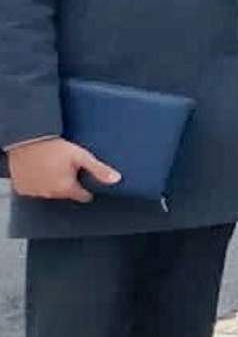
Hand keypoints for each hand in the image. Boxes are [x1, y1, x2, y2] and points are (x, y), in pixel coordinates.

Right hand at [3, 138, 118, 201]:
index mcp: (66, 188)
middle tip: (67, 168)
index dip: (87, 188)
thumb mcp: (81, 156)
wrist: (26, 140)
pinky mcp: (21, 188)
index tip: (86, 179)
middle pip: (66, 193)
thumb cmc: (54, 148)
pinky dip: (37, 183)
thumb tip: (117, 180)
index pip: (83, 196)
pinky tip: (39, 170)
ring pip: (50, 191)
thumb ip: (99, 170)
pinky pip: (34, 189)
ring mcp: (34, 192)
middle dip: (69, 184)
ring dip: (52, 183)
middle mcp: (49, 194)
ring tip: (52, 166)